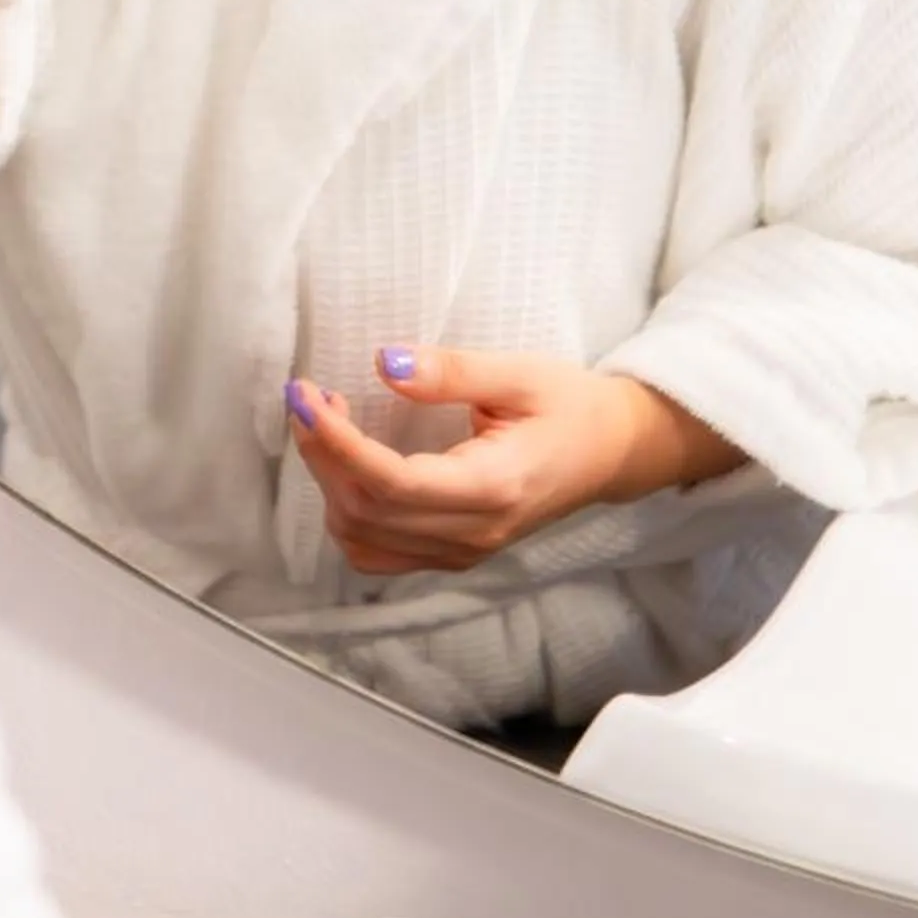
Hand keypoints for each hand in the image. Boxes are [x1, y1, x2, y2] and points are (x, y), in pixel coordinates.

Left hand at [285, 345, 744, 575]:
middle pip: (367, 513)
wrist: (614, 452)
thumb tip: (384, 363)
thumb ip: (451, 371)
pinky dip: (348, 513)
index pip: (391, 483)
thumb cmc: (571, 405)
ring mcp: (463, 552)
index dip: (335, 442)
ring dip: (328, 484)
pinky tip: (348, 464)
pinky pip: (380, 552)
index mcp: (493, 488)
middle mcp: (474, 534)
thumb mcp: (519, 373)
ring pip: (365, 540)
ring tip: (326, 423)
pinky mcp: (455, 554)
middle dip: (321, 453)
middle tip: (308, 395)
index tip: (304, 394)